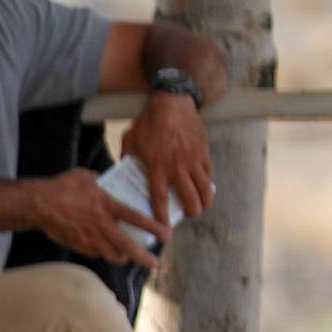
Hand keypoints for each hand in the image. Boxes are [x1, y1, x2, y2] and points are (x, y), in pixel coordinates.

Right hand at [30, 168, 160, 269]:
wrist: (38, 204)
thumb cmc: (62, 187)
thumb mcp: (85, 177)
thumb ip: (100, 181)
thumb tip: (105, 180)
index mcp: (107, 206)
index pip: (136, 219)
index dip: (153, 228)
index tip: (167, 235)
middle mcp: (101, 225)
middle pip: (127, 246)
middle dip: (143, 257)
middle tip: (155, 263)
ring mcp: (89, 238)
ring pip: (111, 255)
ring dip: (122, 257)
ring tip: (127, 256)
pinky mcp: (77, 245)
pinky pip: (94, 253)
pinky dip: (101, 253)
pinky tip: (103, 249)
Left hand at [123, 93, 214, 224]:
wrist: (171, 103)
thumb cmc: (147, 122)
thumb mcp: (130, 141)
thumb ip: (127, 159)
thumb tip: (122, 173)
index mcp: (156, 167)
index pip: (159, 199)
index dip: (161, 216)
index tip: (163, 228)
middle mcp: (177, 167)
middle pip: (189, 199)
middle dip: (191, 212)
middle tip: (188, 215)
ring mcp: (193, 160)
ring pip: (205, 189)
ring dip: (204, 200)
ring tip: (200, 205)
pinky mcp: (203, 152)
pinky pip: (209, 173)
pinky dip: (207, 182)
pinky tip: (203, 186)